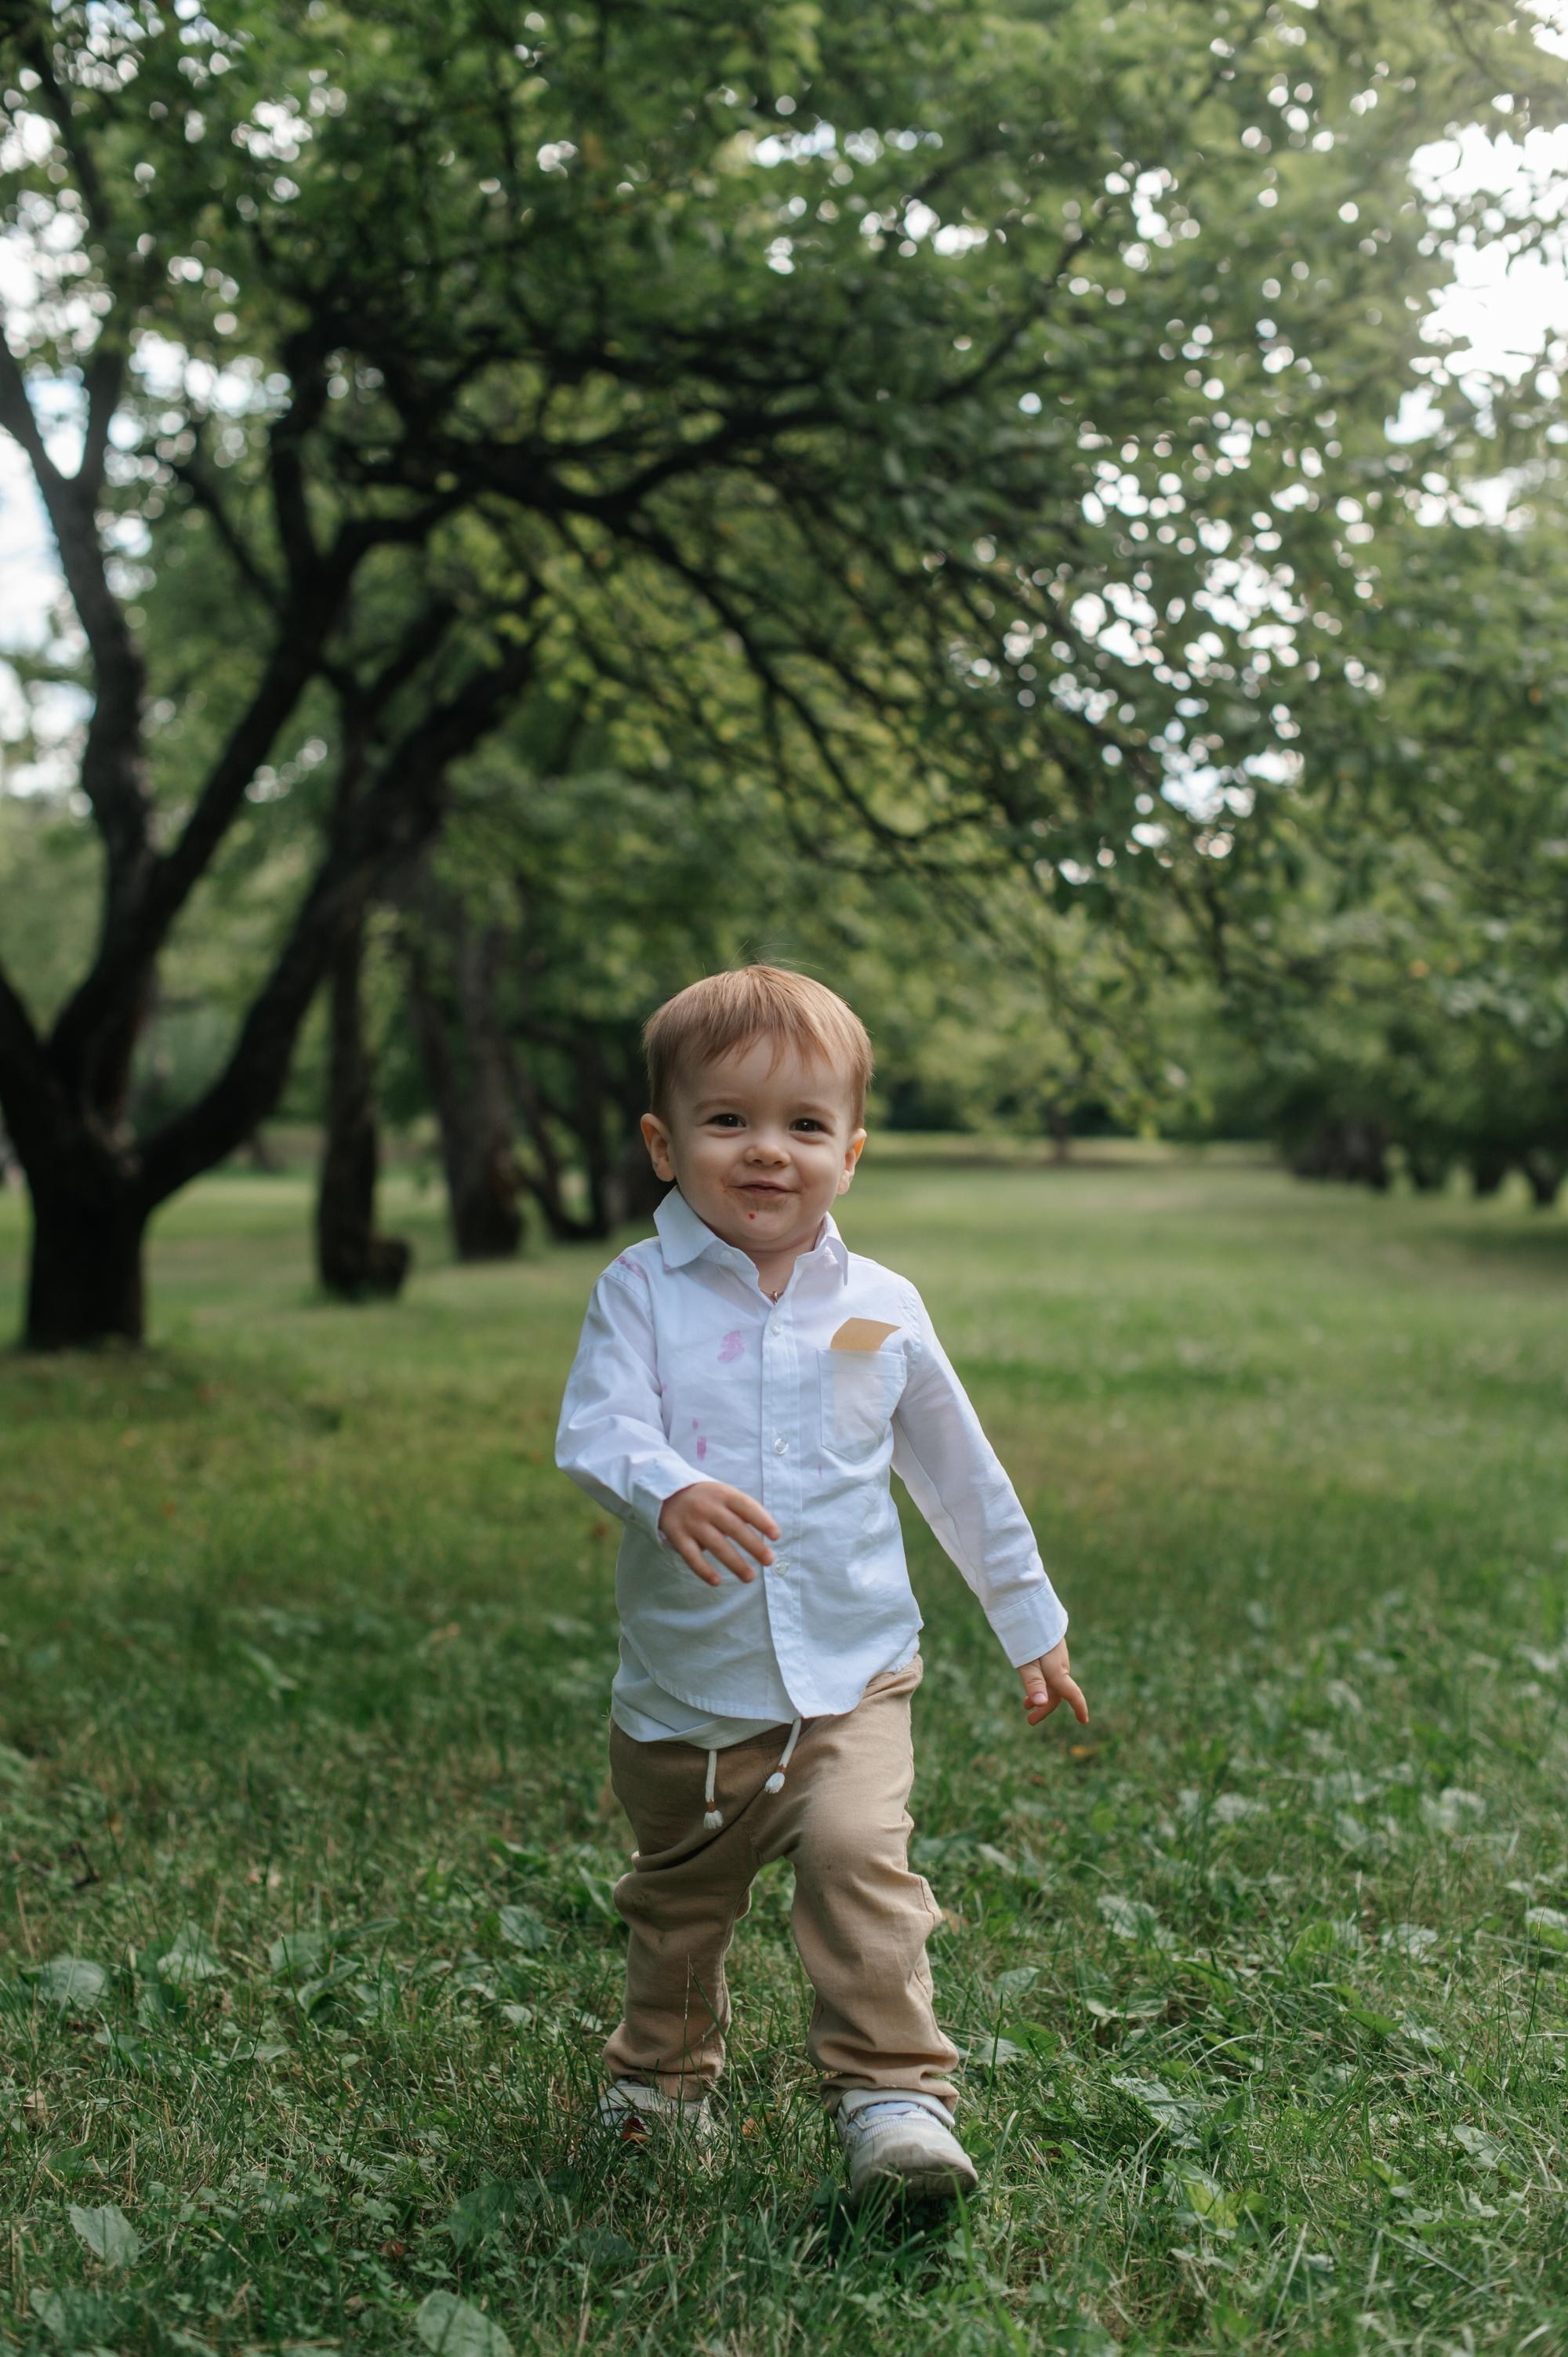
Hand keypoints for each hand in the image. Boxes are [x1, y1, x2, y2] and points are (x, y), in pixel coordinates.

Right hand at [659, 1482, 779, 1587]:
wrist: (667, 1492)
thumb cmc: (706, 1498)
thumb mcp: (724, 1494)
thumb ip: (743, 1510)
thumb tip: (768, 1534)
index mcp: (723, 1494)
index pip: (747, 1507)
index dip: (763, 1521)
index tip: (776, 1536)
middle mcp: (708, 1507)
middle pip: (734, 1528)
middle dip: (754, 1546)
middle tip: (769, 1561)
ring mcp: (692, 1522)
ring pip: (716, 1545)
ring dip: (735, 1563)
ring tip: (750, 1577)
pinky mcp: (677, 1536)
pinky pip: (692, 1556)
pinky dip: (704, 1570)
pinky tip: (717, 1581)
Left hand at [1017, 1638, 1088, 1727]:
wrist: (1029, 1603)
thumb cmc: (1027, 1634)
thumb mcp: (1026, 1660)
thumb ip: (1034, 1682)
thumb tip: (1041, 1704)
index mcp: (1057, 1669)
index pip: (1071, 1693)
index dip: (1079, 1708)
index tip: (1084, 1721)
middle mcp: (1060, 1664)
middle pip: (1056, 1692)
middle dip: (1044, 1708)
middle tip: (1030, 1721)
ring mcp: (1055, 1656)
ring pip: (1051, 1682)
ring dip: (1040, 1696)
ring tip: (1026, 1706)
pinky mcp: (1049, 1649)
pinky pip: (1048, 1672)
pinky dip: (1039, 1683)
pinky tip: (1031, 1684)